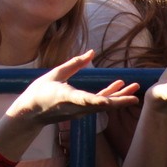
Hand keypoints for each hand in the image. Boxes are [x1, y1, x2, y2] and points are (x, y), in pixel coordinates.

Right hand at [8, 50, 140, 125]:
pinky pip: (99, 104)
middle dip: (118, 101)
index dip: (97, 100)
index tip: (108, 101)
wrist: (31, 114)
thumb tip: (92, 52)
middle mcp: (76, 108)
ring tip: (135, 87)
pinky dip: (110, 95)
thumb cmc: (39, 92)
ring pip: (103, 105)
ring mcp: (79, 112)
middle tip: (135, 97)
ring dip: (119, 97)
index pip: (84, 100)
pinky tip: (119, 85)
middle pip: (100, 105)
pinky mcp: (81, 111)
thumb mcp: (54, 74)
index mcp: (66, 97)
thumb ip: (74, 63)